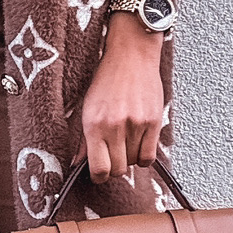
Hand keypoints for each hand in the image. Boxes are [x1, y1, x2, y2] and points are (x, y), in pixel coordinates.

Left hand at [74, 18, 164, 183]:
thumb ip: (84, 139)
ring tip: (125, 142)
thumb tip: (78, 164)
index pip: (99, 169)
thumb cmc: (107, 80)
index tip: (99, 173)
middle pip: (118, 169)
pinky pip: (150, 156)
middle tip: (113, 155)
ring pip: (134, 163)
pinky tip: (139, 144)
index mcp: (94, 124)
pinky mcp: (154, 122)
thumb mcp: (87, 108)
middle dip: (115, 167)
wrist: (131, 56)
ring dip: (130, 158)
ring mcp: (136, 125)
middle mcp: (115, 127)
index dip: (99, 176)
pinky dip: (144, 156)